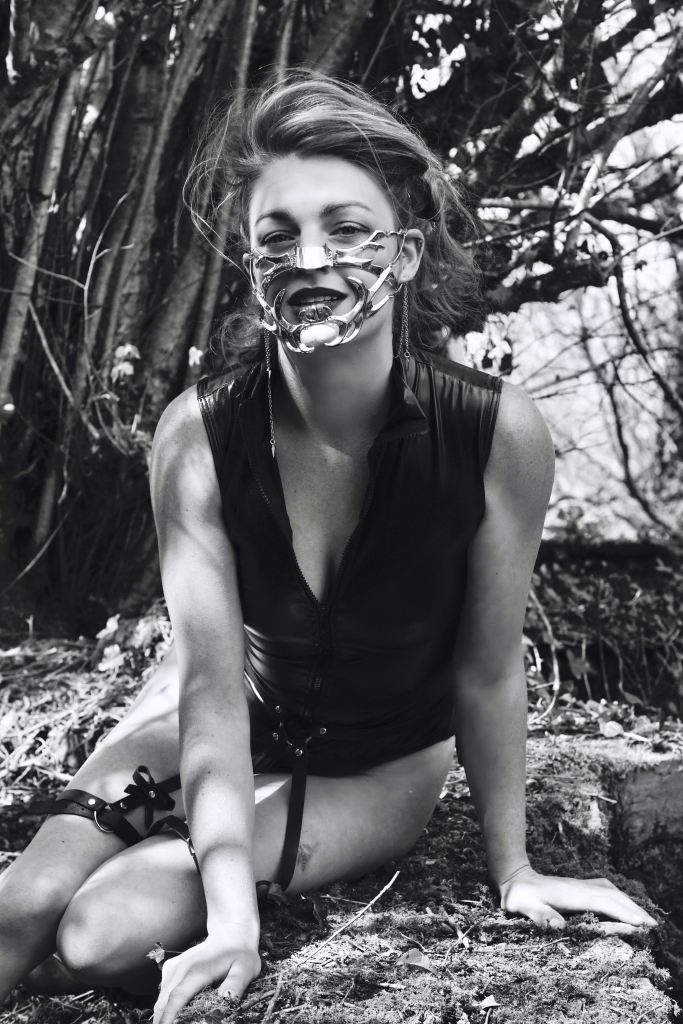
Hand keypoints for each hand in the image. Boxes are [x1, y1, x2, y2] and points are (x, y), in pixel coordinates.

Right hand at [152, 928, 260, 1023]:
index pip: (176, 997)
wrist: (230, 934)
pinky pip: (163, 992)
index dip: (168, 1017)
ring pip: (161, 998)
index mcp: (197, 970)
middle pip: (163, 1001)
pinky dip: (164, 1006)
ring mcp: (174, 967)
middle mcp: (181, 967)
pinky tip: (177, 1014)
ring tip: (176, 1023)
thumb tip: (225, 998)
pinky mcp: (171, 968)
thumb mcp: (246, 968)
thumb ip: (236, 984)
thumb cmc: (239, 953)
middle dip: (163, 1021)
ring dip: (163, 1015)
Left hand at [498, 866, 658, 930]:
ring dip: (629, 903)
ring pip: (611, 892)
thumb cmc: (518, 895)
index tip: (639, 924)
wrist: (514, 877)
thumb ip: (539, 915)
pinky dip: (619, 897)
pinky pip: (606, 890)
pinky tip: (623, 903)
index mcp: (571, 894)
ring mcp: (580, 885)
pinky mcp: (579, 887)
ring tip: (645, 918)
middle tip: (653, 925)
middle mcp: (580, 887)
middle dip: (633, 909)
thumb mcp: (523, 905)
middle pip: (613, 896)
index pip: (602, 902)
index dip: (621, 913)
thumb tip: (557, 927)